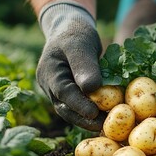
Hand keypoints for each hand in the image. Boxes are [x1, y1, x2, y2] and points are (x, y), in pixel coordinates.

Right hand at [37, 0, 104, 130]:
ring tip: (107, 125)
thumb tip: (91, 88)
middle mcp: (50, 85)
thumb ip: (84, 65)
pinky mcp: (69, 94)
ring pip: (71, 111)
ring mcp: (57, 91)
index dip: (78, 105)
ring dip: (88, 119)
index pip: (63, 93)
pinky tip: (106, 117)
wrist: (71, 29)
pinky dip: (91, 113)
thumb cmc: (76, 33)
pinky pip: (78, 106)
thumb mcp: (81, 44)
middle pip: (65, 107)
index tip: (94, 113)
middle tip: (103, 126)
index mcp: (49, 72)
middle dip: (84, 118)